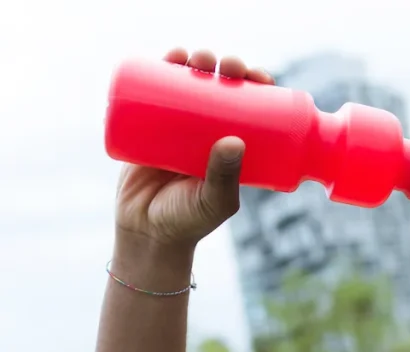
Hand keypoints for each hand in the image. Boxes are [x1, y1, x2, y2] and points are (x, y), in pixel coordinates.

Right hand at [114, 48, 275, 247]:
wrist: (145, 232)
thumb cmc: (188, 221)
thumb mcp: (214, 201)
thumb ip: (224, 176)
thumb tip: (235, 140)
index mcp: (235, 147)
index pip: (252, 108)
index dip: (256, 86)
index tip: (258, 76)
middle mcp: (209, 132)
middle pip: (222, 88)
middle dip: (227, 67)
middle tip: (228, 65)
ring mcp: (178, 128)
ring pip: (191, 84)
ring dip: (197, 61)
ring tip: (198, 57)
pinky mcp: (149, 128)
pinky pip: (155, 93)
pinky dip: (162, 68)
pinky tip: (172, 55)